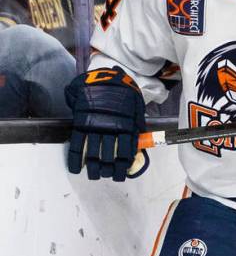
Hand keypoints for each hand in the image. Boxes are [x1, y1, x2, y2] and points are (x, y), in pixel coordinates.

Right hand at [65, 67, 146, 181]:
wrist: (105, 79)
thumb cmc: (124, 95)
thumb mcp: (136, 110)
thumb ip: (137, 128)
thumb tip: (139, 146)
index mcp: (127, 126)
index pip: (126, 152)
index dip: (123, 166)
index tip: (122, 174)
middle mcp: (110, 129)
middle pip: (109, 157)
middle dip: (108, 170)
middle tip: (107, 176)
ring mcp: (94, 127)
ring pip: (93, 154)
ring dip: (93, 169)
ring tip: (94, 176)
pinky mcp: (81, 123)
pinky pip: (76, 145)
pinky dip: (75, 159)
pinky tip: (76, 169)